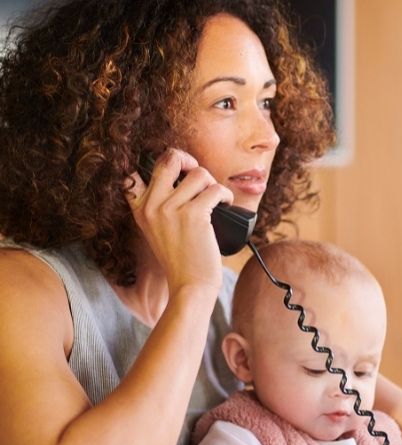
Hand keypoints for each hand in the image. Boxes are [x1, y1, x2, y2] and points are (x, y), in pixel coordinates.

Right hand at [126, 148, 232, 293]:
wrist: (190, 285)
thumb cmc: (181, 259)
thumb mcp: (158, 231)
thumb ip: (160, 208)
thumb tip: (183, 178)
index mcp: (141, 209)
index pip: (133, 174)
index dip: (157, 165)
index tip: (175, 174)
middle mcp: (152, 206)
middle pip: (169, 159)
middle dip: (188, 160)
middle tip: (199, 176)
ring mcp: (171, 209)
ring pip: (199, 173)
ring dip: (212, 184)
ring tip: (216, 200)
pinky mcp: (194, 215)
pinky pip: (215, 189)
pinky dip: (226, 195)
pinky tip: (226, 204)